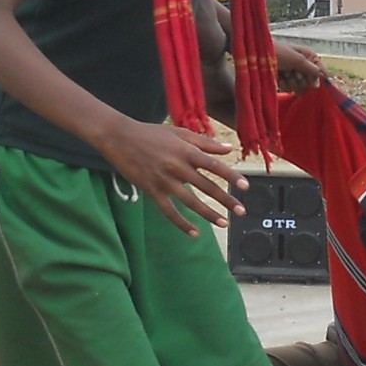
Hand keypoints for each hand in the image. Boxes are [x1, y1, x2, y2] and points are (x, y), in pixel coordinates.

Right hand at [103, 119, 245, 233]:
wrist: (120, 137)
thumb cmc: (151, 133)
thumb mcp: (179, 133)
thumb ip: (204, 142)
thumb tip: (228, 148)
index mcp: (185, 151)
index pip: (213, 165)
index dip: (230, 176)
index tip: (245, 186)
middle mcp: (177, 166)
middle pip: (206, 186)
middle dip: (225, 200)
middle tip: (241, 211)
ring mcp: (164, 180)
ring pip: (190, 202)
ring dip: (208, 214)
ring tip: (223, 223)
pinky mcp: (151, 191)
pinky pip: (169, 211)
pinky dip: (182, 223)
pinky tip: (194, 232)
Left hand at [276, 40, 325, 92]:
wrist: (258, 57)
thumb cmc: (279, 53)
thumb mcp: (298, 59)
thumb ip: (311, 70)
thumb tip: (318, 84)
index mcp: (308, 56)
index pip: (320, 70)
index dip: (317, 77)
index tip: (313, 81)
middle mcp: (302, 66)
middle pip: (310, 82)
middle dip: (301, 79)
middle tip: (294, 73)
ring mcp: (292, 74)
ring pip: (300, 87)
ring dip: (292, 82)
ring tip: (285, 74)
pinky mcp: (283, 81)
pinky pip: (290, 89)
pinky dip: (284, 84)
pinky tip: (279, 78)